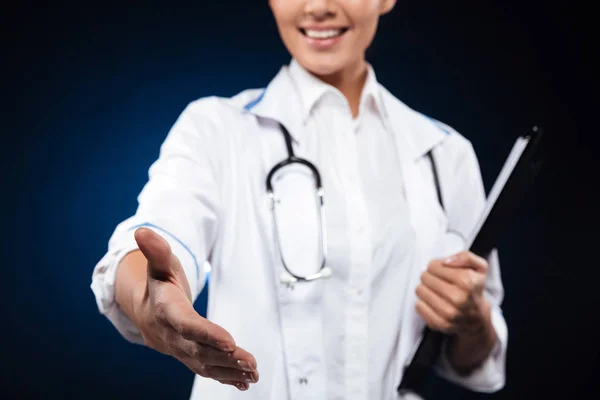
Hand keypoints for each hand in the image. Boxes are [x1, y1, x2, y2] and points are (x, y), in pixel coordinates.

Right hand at [132, 228, 258, 390]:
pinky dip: (226, 377)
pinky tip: (246, 382)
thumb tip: (143, 230)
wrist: (146, 311)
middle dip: (225, 357)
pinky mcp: (190, 357)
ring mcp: (181, 350)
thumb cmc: (159, 284)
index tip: (229, 340)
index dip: (207, 333)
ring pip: (205, 364)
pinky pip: (208, 370)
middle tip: (250, 362)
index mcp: (166, 311)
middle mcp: (172, 336)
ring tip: (253, 373)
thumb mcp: (159, 264)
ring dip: (230, 371)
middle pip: (199, 349)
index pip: (187, 325)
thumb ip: (156, 250)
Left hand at [415, 250, 490, 336]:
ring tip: (433, 290)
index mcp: (467, 282)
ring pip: (420, 290)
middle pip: (425, 277)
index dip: (435, 266)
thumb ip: (466, 257)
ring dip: (424, 288)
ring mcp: (449, 313)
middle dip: (429, 276)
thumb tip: (446, 261)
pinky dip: (422, 302)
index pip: (434, 266)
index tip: (440, 270)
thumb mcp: (479, 268)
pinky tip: (431, 301)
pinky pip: (418, 306)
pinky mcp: (439, 324)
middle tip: (436, 281)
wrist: (476, 318)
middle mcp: (458, 299)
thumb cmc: (474, 289)